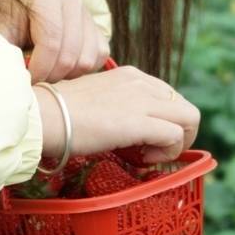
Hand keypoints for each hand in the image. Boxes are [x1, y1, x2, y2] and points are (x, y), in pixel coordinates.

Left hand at [0, 0, 109, 83]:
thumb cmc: (0, 14)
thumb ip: (5, 52)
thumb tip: (13, 81)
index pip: (51, 42)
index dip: (40, 69)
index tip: (27, 80)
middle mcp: (71, 0)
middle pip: (71, 55)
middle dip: (51, 75)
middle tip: (35, 78)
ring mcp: (85, 12)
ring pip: (88, 59)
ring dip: (67, 74)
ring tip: (46, 71)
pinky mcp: (94, 25)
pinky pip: (99, 55)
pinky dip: (82, 69)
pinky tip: (62, 67)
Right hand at [33, 65, 200, 164]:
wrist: (44, 116)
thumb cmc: (60, 113)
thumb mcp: (95, 100)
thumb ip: (115, 106)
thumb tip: (122, 127)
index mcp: (130, 76)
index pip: (168, 96)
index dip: (164, 121)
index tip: (145, 139)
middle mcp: (141, 82)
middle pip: (185, 107)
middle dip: (180, 134)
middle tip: (154, 151)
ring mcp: (142, 100)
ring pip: (190, 118)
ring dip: (178, 143)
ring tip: (150, 155)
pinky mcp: (139, 121)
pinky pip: (176, 135)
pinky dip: (168, 152)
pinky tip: (143, 159)